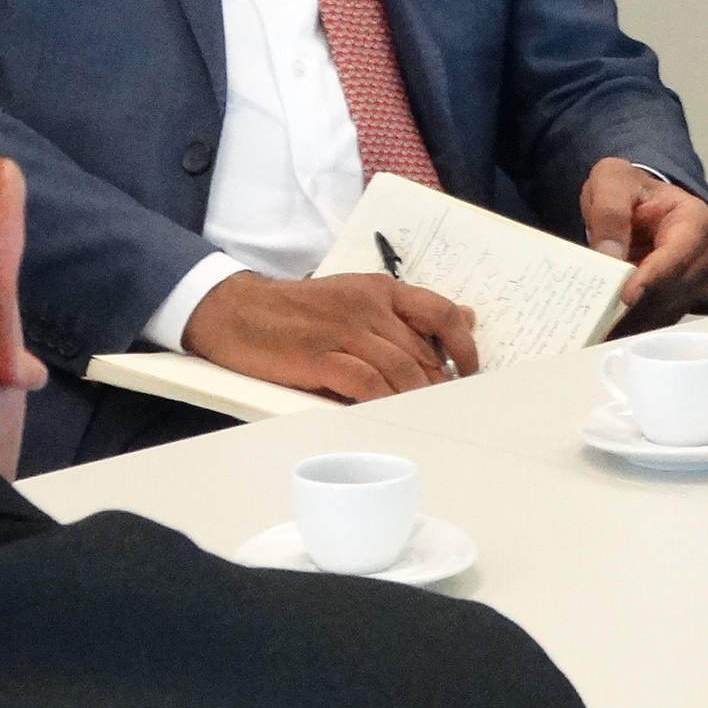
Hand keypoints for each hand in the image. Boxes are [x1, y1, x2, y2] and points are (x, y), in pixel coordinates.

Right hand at [188, 268, 476, 398]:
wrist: (237, 311)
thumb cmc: (298, 311)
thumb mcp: (356, 297)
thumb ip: (406, 311)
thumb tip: (466, 316)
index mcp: (380, 290)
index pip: (440, 312)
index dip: (464, 346)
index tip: (471, 370)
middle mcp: (367, 306)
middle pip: (422, 351)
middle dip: (438, 385)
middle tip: (444, 408)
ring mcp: (344, 330)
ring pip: (401, 369)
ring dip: (415, 399)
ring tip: (420, 417)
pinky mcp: (320, 357)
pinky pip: (365, 383)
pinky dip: (382, 402)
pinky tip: (387, 414)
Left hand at [582, 159, 707, 328]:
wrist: (640, 203)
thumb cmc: (631, 190)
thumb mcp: (612, 182)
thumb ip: (610, 212)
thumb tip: (609, 254)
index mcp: (697, 220)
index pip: (679, 254)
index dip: (653, 277)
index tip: (627, 297)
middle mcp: (707, 254)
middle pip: (675, 287)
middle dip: (640, 303)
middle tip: (601, 320)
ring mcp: (699, 280)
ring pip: (668, 309)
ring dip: (635, 320)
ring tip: (600, 329)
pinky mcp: (683, 299)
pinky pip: (660, 318)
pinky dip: (635, 325)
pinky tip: (609, 329)